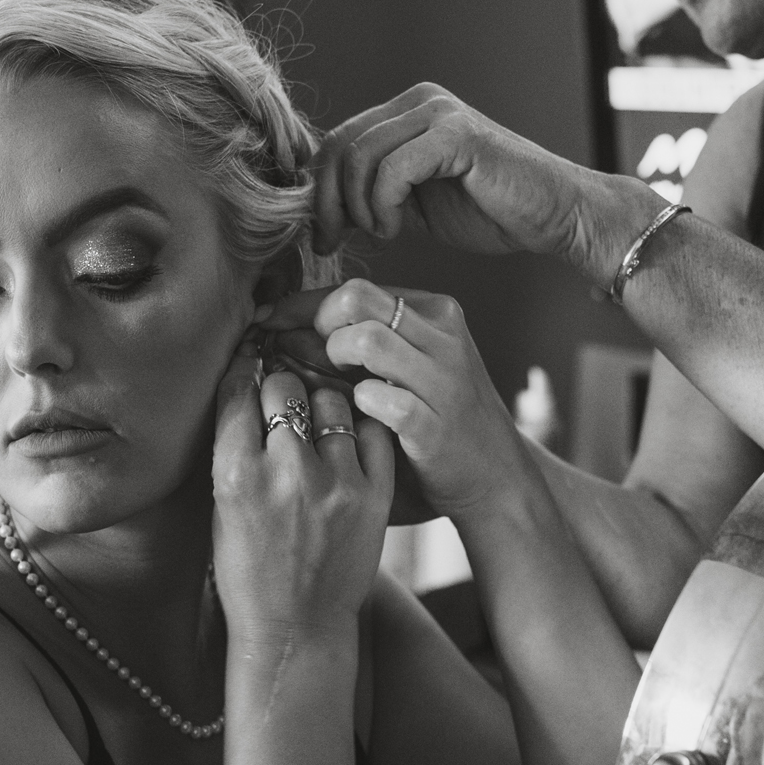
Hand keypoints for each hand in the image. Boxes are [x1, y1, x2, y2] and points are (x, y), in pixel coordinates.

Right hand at [210, 341, 394, 648]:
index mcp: (237, 477)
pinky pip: (371, 431)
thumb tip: (247, 383)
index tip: (248, 364)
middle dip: (280, 384)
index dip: (243, 370)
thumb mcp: (221, 508)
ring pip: (332, 401)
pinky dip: (359, 427)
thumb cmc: (249, 571)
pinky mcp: (375, 496)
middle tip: (282, 397)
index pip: (239, 390)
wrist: (296, 630)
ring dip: (321, 404)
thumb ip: (234, 448)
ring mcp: (337, 484)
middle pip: (285, 386)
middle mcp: (287, 474)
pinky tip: (347, 438)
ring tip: (315, 422)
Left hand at [267, 279, 530, 520]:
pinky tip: (355, 417)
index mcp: (434, 314)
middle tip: (301, 356)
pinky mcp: (436, 425)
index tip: (268, 324)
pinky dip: (358, 405)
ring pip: (367, 340)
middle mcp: (443, 338)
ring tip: (330, 385)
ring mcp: (443, 380)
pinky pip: (383, 400)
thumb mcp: (406, 368)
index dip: (302, 306)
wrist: (495, 476)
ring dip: (333, 361)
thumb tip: (280, 330)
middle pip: (356, 298)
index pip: (355, 288)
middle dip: (316, 324)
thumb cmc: (435, 418)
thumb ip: (359, 345)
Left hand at [314, 84, 615, 268]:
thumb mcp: (417, 204)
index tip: (323, 236)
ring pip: (361, 155)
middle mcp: (420, 101)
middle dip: (328, 202)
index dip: (321, 191)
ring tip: (380, 235)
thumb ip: (376, 193)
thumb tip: (323, 208)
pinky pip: (393, 168)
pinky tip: (396, 229)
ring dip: (358, 207)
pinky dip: (382, 205)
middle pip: (341, 144)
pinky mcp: (456, 134)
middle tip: (332, 242)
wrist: (557, 215)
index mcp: (408, 112)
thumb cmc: (495, 212)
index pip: (340, 141)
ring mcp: (439, 112)